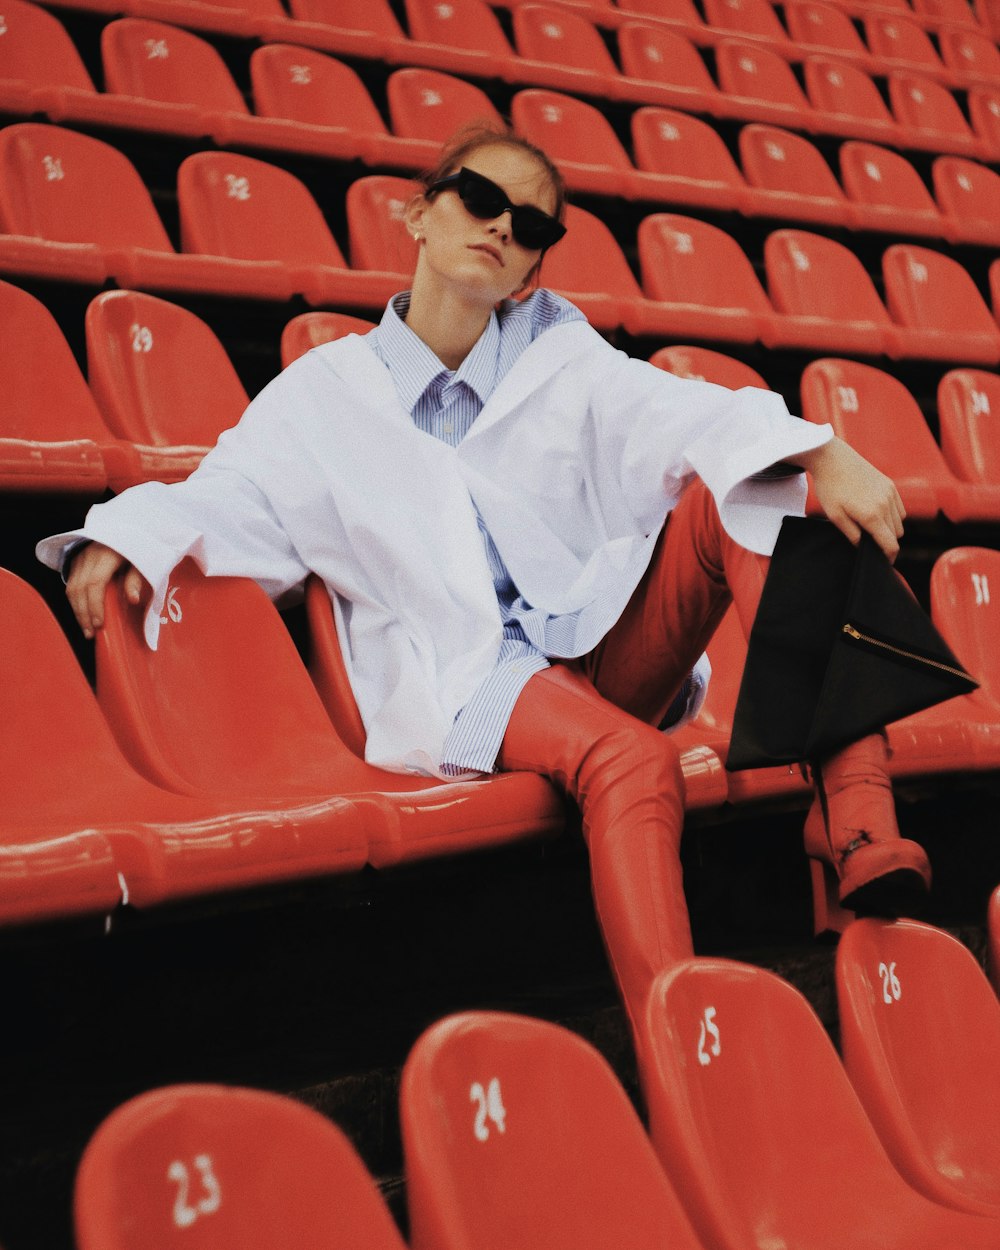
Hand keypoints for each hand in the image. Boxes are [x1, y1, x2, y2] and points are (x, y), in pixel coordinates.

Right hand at [66, 542, 146, 638]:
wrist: (126, 528)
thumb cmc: (138, 547)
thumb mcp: (143, 560)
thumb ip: (137, 579)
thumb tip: (134, 599)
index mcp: (108, 553)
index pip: (95, 583)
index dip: (95, 605)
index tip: (99, 624)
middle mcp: (90, 554)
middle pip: (80, 589)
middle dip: (84, 614)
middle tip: (91, 633)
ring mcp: (80, 557)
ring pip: (71, 588)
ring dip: (77, 611)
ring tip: (86, 629)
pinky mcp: (76, 560)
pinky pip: (71, 584)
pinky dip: (75, 601)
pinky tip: (82, 614)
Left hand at [793, 437, 905, 561]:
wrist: (832, 459)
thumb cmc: (830, 488)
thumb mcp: (835, 516)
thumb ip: (852, 535)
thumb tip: (863, 547)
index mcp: (871, 515)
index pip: (890, 544)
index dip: (889, 557)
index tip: (883, 563)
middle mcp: (885, 504)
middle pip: (896, 534)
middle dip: (887, 542)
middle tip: (871, 544)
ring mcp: (890, 493)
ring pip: (899, 522)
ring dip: (890, 529)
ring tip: (871, 528)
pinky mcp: (890, 485)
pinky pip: (899, 508)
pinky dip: (893, 516)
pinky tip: (877, 515)